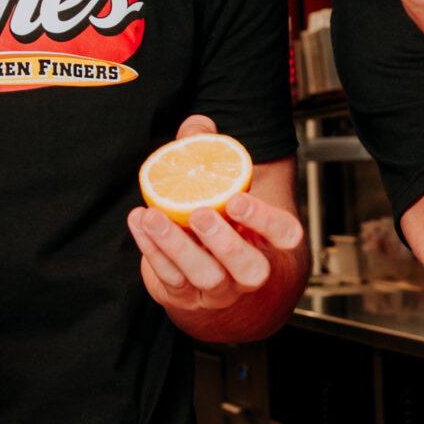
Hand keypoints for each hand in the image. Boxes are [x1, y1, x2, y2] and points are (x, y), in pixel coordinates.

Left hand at [127, 115, 303, 323]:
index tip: (235, 199)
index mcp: (270, 243)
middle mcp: (251, 273)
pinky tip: (139, 221)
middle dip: (225, 243)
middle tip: (198, 214)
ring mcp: (221, 292)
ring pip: (206, 277)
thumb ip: (212, 153)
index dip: (265, 220)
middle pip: (250, 269)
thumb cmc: (221, 222)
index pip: (284, 234)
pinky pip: (171, 278)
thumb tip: (197, 125)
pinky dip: (151, 249)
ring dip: (177, 247)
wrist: (210, 280)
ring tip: (153, 216)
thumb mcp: (223, 188)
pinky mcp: (188, 298)